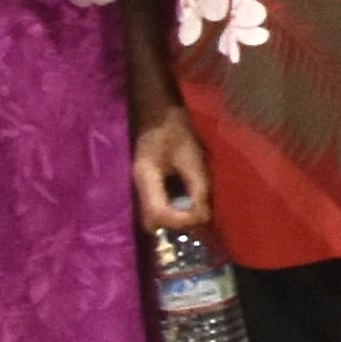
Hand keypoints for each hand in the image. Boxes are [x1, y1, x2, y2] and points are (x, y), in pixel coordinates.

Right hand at [129, 111, 211, 238]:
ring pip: (153, 218)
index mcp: (145, 179)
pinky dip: (173, 212)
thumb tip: (204, 216)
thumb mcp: (192, 157)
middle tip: (199, 216)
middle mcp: (136, 189)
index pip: (158, 214)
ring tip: (196, 212)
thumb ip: (198, 188)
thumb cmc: (174, 130)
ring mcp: (138, 190)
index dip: (182, 220)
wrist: (156, 115)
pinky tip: (189, 204)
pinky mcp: (145, 189)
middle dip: (178, 225)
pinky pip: (157, 208)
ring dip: (175, 220)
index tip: (202, 214)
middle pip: (152, 222)